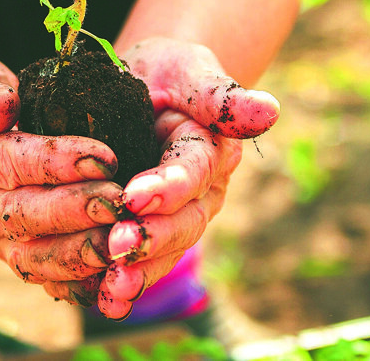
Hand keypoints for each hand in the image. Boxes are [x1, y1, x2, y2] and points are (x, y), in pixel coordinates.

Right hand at [0, 56, 123, 304]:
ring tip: (121, 241)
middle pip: (24, 215)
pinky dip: (77, 281)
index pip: (9, 162)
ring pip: (34, 258)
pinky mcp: (11, 255)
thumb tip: (1, 107)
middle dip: (75, 211)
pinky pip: (44, 277)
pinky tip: (112, 273)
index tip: (104, 157)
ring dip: (79, 254)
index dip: (57, 162)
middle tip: (119, 202)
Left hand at [94, 37, 279, 318]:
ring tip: (112, 287)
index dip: (168, 187)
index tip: (135, 197)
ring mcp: (177, 218)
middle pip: (184, 223)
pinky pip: (141, 265)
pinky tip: (100, 300)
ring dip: (139, 272)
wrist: (146, 87)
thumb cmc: (169, 72)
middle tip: (117, 245)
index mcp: (211, 150)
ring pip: (165, 252)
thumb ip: (220, 94)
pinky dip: (120, 285)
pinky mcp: (149, 233)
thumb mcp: (190, 70)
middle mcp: (201, 192)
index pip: (194, 172)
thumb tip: (268, 111)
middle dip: (151, 237)